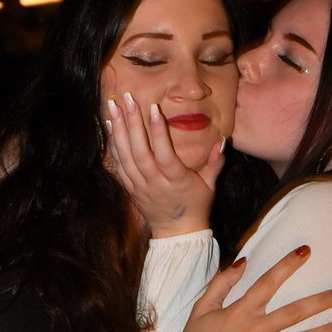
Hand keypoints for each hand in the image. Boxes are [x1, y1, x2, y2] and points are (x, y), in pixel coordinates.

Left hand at [106, 91, 223, 236]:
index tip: (153, 108)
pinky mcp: (130, 188)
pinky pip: (118, 165)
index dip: (159, 131)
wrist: (177, 233)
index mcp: (176, 181)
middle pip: (140, 151)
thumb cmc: (196, 205)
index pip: (165, 154)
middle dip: (132, 123)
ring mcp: (140, 186)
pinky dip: (113, 145)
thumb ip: (215, 162)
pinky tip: (110, 125)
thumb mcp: (210, 185)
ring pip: (125, 156)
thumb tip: (222, 140)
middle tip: (126, 98)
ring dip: (118, 130)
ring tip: (112, 106)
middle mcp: (155, 183)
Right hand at [153, 245, 331, 331]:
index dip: (287, 265)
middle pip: (295, 312)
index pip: (269, 282)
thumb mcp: (201, 308)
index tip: (306, 252)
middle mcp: (256, 330)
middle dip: (322, 301)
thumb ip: (222, 283)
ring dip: (326, 331)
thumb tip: (242, 261)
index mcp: (240, 311)